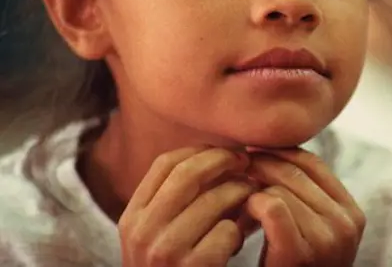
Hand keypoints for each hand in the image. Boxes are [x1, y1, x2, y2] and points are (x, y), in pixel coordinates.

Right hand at [118, 147, 255, 266]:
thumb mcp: (160, 234)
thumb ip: (177, 200)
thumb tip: (220, 153)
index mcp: (132, 217)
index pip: (166, 164)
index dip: (200, 151)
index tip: (224, 150)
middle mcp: (142, 231)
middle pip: (189, 173)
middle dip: (223, 161)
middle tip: (246, 162)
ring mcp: (165, 250)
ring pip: (215, 199)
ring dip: (240, 193)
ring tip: (250, 196)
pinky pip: (227, 231)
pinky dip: (239, 230)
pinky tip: (237, 239)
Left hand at [245, 148, 365, 266]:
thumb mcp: (312, 229)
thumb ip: (305, 195)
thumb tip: (271, 150)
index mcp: (352, 213)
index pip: (314, 164)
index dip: (281, 153)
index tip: (255, 152)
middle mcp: (345, 224)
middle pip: (294, 173)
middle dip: (261, 166)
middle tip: (237, 167)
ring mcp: (326, 239)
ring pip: (280, 189)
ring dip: (252, 190)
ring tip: (237, 197)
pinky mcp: (300, 253)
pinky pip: (271, 206)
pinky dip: (252, 206)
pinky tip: (243, 216)